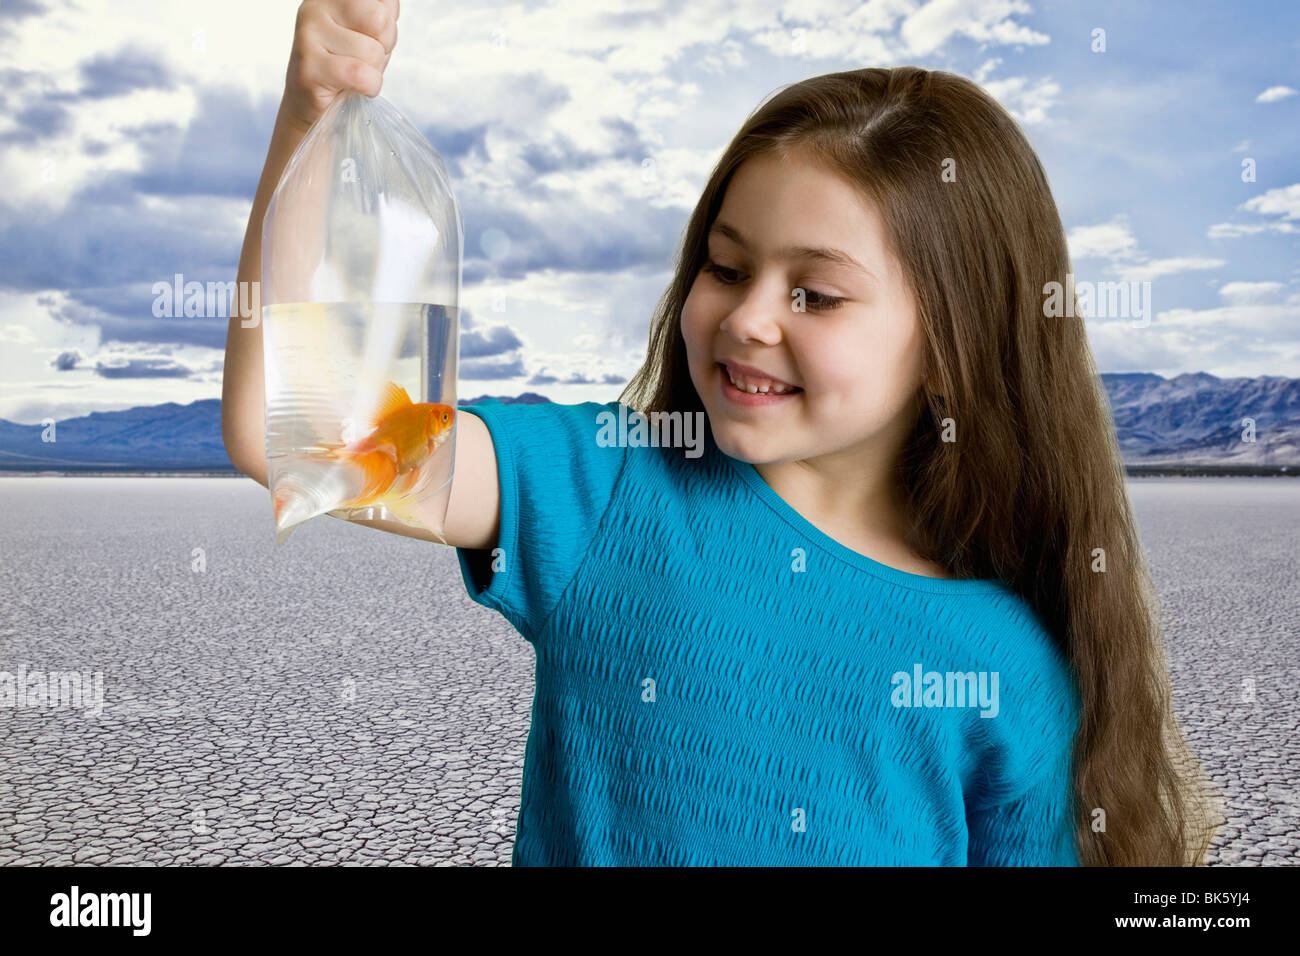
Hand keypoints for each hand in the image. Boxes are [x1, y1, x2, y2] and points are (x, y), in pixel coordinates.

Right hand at [280, 0, 398, 132]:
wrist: (314, 105)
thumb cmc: (346, 65)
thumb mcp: (369, 31)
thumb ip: (381, 10)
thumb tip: (390, 2)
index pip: (382, 2)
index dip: (388, 25)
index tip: (370, 38)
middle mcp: (315, 8)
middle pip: (380, 20)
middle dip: (383, 47)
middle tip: (364, 59)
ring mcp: (308, 36)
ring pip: (372, 51)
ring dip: (374, 71)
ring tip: (355, 74)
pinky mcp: (308, 68)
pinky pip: (361, 75)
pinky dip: (368, 87)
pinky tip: (354, 88)